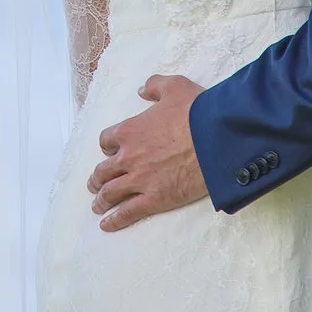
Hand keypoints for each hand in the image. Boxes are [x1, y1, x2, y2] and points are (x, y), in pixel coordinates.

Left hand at [87, 74, 207, 231]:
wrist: (216, 139)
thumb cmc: (197, 111)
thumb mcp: (174, 86)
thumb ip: (154, 86)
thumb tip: (142, 91)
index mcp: (130, 130)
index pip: (107, 140)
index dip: (108, 147)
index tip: (110, 151)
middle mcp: (129, 157)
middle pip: (104, 170)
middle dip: (97, 178)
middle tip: (94, 184)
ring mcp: (140, 180)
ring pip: (111, 193)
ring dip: (101, 200)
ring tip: (97, 206)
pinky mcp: (154, 199)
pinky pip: (127, 213)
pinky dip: (114, 220)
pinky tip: (106, 225)